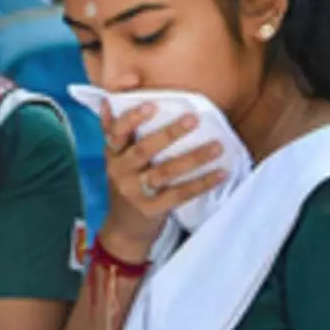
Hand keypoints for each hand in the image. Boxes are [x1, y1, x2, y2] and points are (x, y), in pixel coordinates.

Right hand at [99, 101, 226, 260]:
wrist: (124, 228)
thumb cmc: (126, 184)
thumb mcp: (115, 158)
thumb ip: (114, 132)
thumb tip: (109, 100)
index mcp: (112, 155)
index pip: (115, 133)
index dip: (131, 119)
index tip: (152, 105)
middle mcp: (120, 172)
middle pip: (143, 150)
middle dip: (169, 133)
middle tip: (193, 118)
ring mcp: (135, 192)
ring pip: (164, 172)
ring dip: (193, 158)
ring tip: (217, 146)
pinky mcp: (152, 209)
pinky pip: (179, 194)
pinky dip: (201, 183)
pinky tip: (220, 172)